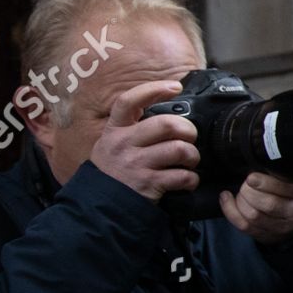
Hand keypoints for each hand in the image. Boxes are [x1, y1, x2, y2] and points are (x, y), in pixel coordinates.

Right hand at [90, 80, 200, 200]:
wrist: (100, 206)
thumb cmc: (115, 171)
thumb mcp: (113, 143)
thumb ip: (134, 128)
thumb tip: (170, 114)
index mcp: (115, 130)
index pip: (128, 101)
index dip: (153, 89)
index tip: (174, 87)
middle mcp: (123, 144)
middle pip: (167, 124)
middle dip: (188, 130)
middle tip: (190, 138)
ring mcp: (135, 164)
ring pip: (179, 149)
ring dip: (193, 155)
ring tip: (189, 160)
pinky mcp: (148, 184)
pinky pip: (182, 176)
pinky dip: (192, 179)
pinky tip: (187, 181)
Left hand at [220, 173, 292, 243]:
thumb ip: (283, 168)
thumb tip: (261, 157)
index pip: (285, 190)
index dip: (264, 183)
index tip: (251, 177)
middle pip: (268, 204)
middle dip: (249, 192)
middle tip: (245, 183)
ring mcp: (281, 226)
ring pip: (254, 216)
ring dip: (240, 202)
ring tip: (239, 192)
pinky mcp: (267, 235)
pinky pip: (244, 226)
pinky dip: (231, 211)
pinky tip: (227, 199)